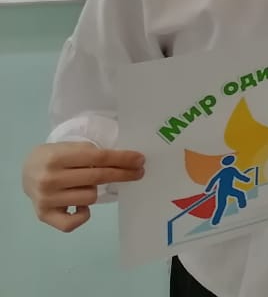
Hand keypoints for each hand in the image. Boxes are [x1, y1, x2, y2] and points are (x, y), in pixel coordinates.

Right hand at [23, 142, 144, 231]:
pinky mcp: (43, 215)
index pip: (98, 158)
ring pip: (90, 197)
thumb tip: (125, 162)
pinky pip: (73, 222)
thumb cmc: (55, 156)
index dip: (122, 159)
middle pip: (98, 177)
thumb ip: (90, 153)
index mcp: (56, 157)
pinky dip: (82, 215)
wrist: (26, 171)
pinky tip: (80, 205)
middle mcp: (49, 179)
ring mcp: (46, 199)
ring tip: (85, 185)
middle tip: (138, 172)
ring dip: (94, 190)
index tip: (140, 160)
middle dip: (123, 174)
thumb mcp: (69, 147)